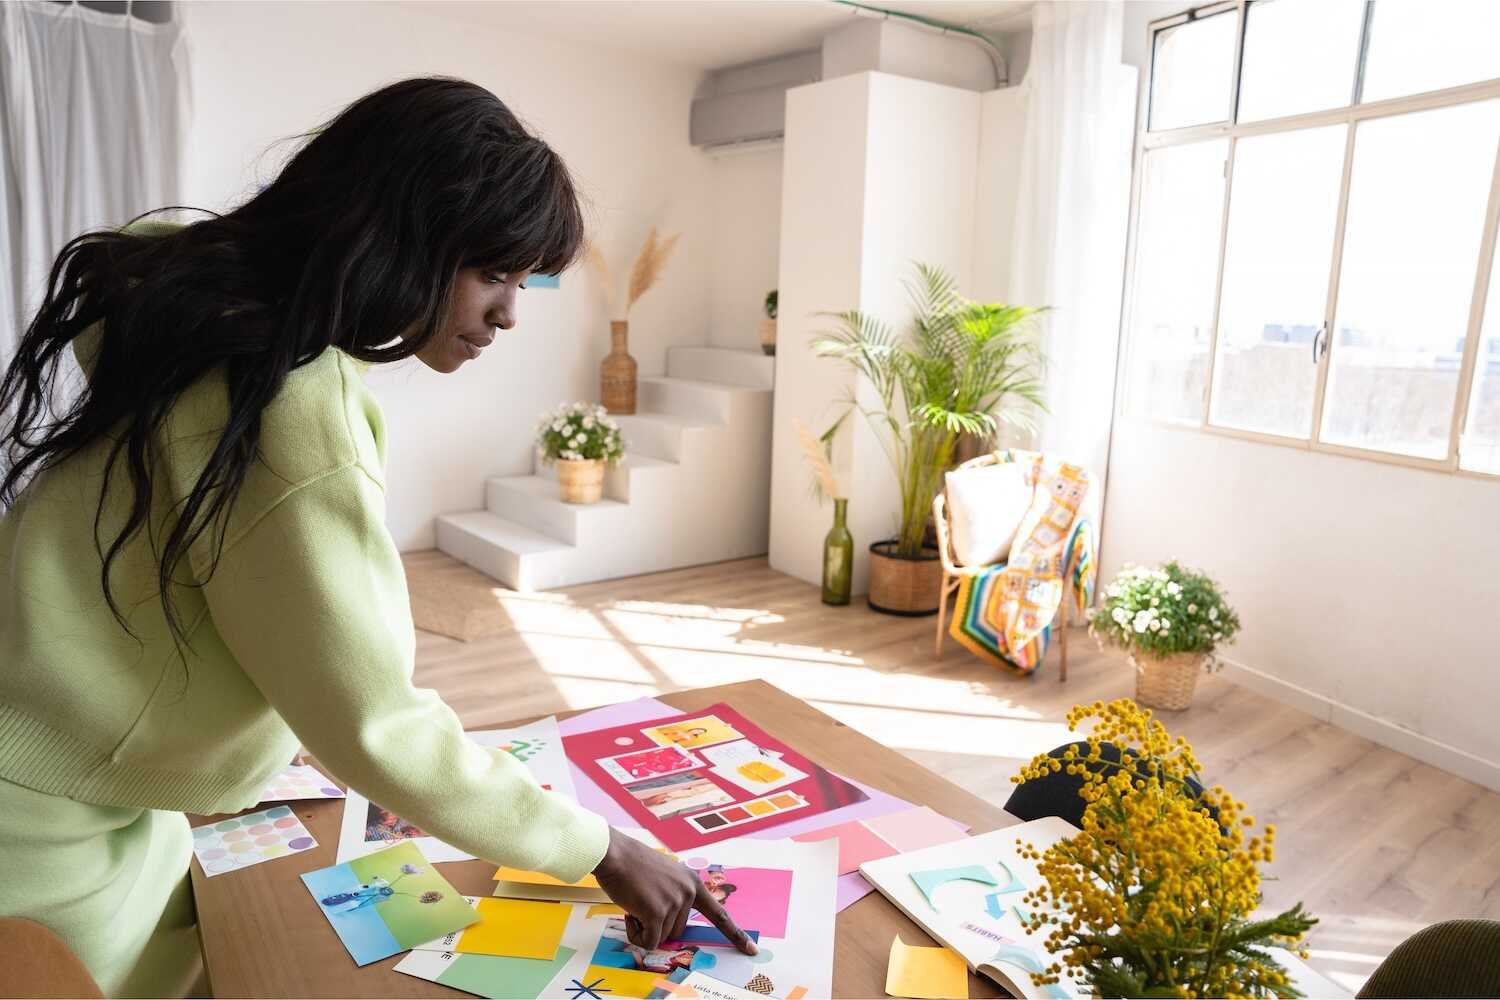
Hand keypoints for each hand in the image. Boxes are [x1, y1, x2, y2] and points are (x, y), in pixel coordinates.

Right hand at [592, 827, 756, 955]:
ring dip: (644, 928)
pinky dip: (635, 934)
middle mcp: (688, 892)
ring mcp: (675, 902)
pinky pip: (648, 941)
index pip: (719, 914)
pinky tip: (629, 911)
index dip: (736, 934)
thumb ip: (673, 898)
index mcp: (692, 882)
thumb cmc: (631, 865)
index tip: (752, 950)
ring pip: (661, 937)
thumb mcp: (663, 878)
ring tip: (634, 902)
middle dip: (656, 925)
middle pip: (677, 932)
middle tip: (641, 902)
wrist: (614, 853)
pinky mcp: (657, 912)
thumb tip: (669, 929)